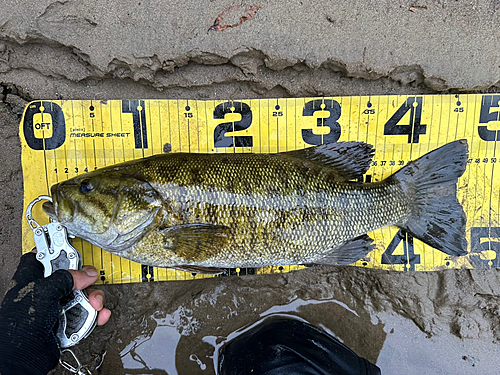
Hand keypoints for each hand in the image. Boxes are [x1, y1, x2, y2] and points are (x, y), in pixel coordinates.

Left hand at [0, 252, 110, 374]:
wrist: (22, 360)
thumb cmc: (19, 326)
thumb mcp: (43, 292)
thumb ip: (66, 278)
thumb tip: (86, 274)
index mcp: (31, 280)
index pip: (41, 257)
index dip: (56, 251)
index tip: (71, 249)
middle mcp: (44, 293)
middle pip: (71, 277)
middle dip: (85, 280)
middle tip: (89, 282)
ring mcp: (56, 308)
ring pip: (82, 296)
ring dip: (93, 300)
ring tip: (94, 305)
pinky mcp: (67, 323)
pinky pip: (87, 314)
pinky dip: (95, 315)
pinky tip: (98, 315)